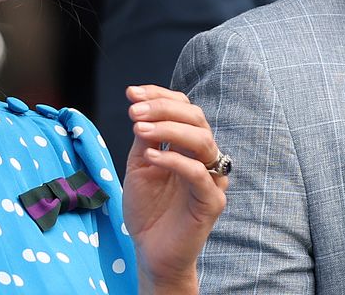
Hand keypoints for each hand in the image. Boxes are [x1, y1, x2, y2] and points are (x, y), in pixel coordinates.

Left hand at [121, 85, 227, 293]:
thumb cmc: (147, 209)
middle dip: (163, 108)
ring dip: (168, 129)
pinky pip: (199, 174)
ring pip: (202, 140)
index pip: (183, 108)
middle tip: (134, 111)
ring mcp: (212, 178)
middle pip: (196, 118)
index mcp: (189, 145)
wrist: (150, 251)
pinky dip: (174, 160)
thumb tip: (141, 107)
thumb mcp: (140, 166)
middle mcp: (205, 157)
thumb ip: (145, 139)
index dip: (159, 96)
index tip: (131, 93)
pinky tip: (152, 157)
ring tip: (139, 129)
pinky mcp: (212, 201)